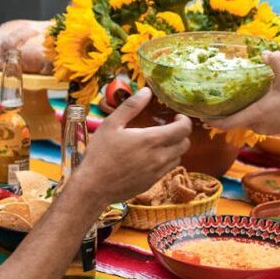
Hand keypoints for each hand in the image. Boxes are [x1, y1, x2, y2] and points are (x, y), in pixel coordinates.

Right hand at [77, 87, 191, 203]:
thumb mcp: (111, 124)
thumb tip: (146, 91)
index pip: (183, 129)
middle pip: (185, 144)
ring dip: (174, 148)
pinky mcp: (152, 183)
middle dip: (181, 134)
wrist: (94, 187)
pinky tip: (151, 157)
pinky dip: (166, 161)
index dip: (184, 121)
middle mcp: (159, 157)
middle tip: (169, 128)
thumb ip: (131, 106)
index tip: (176, 117)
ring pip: (178, 158)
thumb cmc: (100, 154)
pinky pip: (167, 170)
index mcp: (151, 140)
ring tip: (160, 142)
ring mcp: (157, 172)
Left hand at [203, 51, 279, 134]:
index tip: (200, 117)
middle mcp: (255, 124)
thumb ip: (277, 64)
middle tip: (210, 105)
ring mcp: (263, 128)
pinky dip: (247, 114)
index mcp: (255, 114)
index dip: (212, 121)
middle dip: (221, 115)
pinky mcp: (270, 129)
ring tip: (228, 101)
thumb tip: (266, 52)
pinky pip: (253, 122)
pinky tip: (250, 103)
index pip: (227, 123)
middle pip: (233, 122)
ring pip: (244, 121)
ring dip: (236, 113)